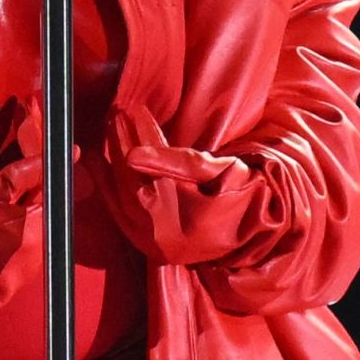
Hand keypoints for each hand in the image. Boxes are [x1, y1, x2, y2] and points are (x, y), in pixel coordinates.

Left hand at [98, 99, 262, 263]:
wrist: (260, 229)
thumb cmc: (244, 193)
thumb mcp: (219, 170)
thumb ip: (178, 161)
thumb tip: (132, 155)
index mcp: (182, 219)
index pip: (150, 172)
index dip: (141, 138)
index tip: (136, 110)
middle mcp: (162, 237)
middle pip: (129, 186)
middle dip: (121, 147)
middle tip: (117, 115)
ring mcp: (153, 246)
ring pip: (119, 201)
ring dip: (109, 165)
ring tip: (107, 132)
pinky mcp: (150, 248)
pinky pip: (119, 216)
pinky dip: (108, 189)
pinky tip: (99, 164)